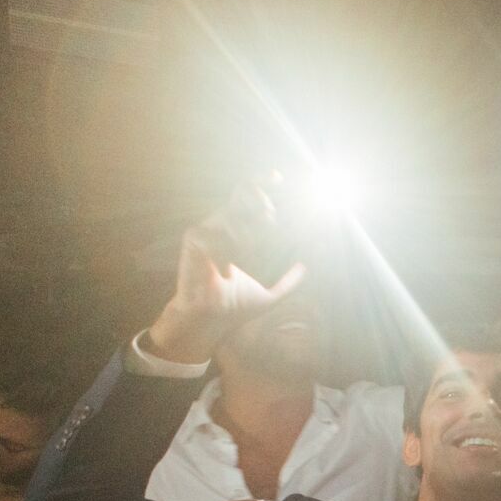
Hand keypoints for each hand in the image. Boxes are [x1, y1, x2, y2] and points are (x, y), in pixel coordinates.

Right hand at [149, 177, 305, 363]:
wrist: (212, 322)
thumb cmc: (235, 308)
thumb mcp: (271, 295)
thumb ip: (289, 282)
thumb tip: (306, 269)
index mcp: (238, 233)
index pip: (249, 200)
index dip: (262, 185)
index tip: (279, 179)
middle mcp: (222, 227)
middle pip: (242, 194)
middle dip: (260, 200)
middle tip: (271, 215)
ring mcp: (206, 231)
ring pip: (233, 216)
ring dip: (246, 235)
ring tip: (246, 256)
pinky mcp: (193, 239)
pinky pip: (214, 233)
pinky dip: (226, 249)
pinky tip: (227, 269)